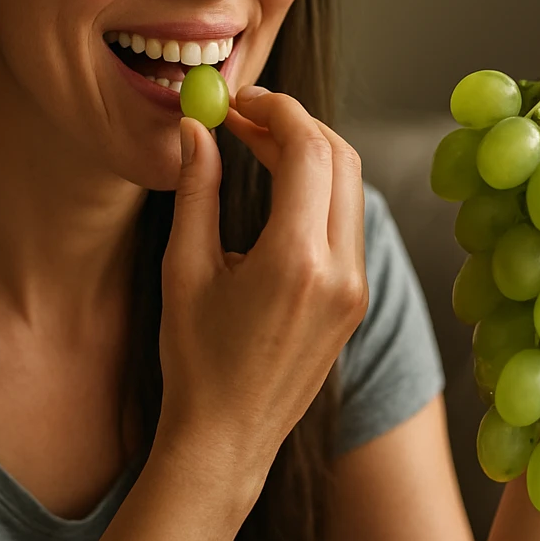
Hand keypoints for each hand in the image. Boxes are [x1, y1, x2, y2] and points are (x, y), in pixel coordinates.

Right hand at [156, 86, 368, 479]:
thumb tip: (196, 128)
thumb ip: (197, 191)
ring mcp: (356, 288)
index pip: (309, 151)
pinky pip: (347, 221)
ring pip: (350, 187)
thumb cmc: (194, 359)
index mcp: (296, 263)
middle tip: (247, 115)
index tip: (239, 100)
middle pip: (341, 159)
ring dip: (310, 153)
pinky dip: (319, 190)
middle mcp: (340, 272)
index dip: (277, 111)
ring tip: (256, 144)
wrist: (227, 440)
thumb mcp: (183, 270)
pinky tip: (277, 187)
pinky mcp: (356, 299)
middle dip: (297, 124)